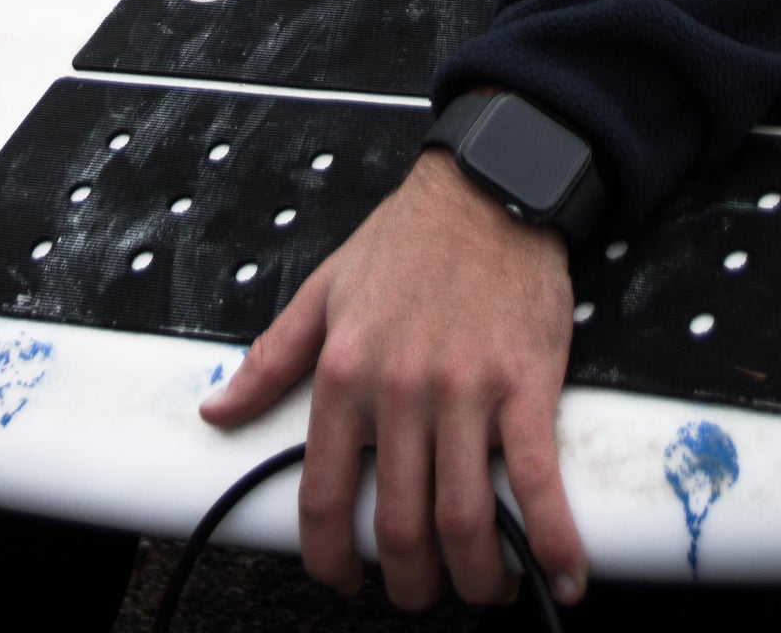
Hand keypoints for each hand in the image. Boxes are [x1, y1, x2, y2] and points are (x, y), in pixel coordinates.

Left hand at [200, 151, 586, 611]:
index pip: (324, 496)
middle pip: (401, 527)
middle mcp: (401, 390)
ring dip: (476, 578)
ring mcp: (467, 392)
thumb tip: (217, 409)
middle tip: (418, 590)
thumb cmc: (408, 240)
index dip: (330, 558)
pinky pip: (540, 482)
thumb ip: (271, 359)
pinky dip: (554, 541)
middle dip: (409, 583)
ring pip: (465, 522)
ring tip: (482, 587)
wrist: (488, 189)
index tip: (343, 579)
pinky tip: (563, 573)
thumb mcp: (325, 291)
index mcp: (346, 372)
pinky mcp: (526, 385)